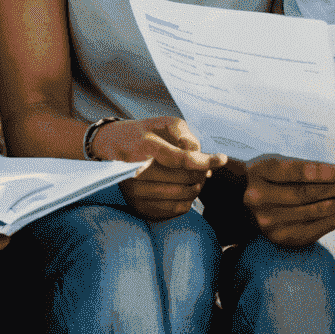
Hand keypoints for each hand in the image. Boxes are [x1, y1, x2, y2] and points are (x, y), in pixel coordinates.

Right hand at [90, 117, 225, 222]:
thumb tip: (198, 154)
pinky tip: (186, 189)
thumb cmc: (145, 133)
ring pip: (181, 197)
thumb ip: (184, 134)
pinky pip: (173, 210)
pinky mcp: (139, 208)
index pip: (180, 159)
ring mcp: (136, 193)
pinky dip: (187, 202)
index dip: (204, 160)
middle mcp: (137, 173)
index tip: (222, 158)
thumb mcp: (163, 122)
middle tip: (206, 167)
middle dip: (202, 173)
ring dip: (197, 188)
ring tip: (198, 177)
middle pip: (184, 179)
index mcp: (145, 147)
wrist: (112, 148)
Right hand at [243, 156, 334, 246]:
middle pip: (310, 196)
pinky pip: (319, 228)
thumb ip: (302, 166)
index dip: (323, 173)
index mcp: (259, 173)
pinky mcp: (284, 239)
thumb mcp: (275, 162)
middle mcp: (262, 201)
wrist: (240, 205)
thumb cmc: (266, 176)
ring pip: (318, 213)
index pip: (294, 173)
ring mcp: (272, 225)